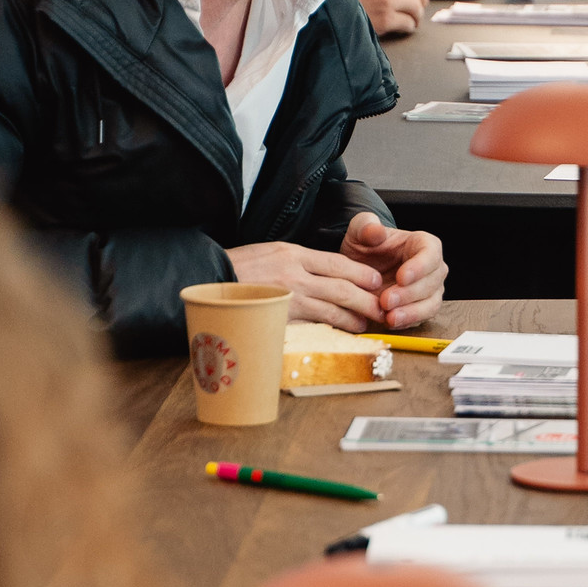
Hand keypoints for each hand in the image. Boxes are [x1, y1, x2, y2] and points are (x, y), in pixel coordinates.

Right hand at [225, 239, 393, 330]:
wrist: (207, 279)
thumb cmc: (239, 266)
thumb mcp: (272, 252)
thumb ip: (300, 261)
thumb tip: (327, 273)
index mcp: (293, 254)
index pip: (338, 263)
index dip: (361, 274)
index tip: (375, 282)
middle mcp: (293, 275)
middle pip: (341, 288)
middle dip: (365, 300)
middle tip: (380, 308)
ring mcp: (286, 299)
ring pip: (330, 311)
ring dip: (351, 319)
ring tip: (363, 324)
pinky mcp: (277, 319)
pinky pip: (309, 326)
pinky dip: (326, 331)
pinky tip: (337, 334)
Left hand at [339, 212, 447, 329]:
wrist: (360, 269)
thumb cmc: (365, 247)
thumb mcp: (359, 232)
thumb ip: (365, 225)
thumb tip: (374, 230)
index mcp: (423, 244)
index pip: (430, 254)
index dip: (419, 267)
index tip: (402, 276)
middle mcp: (432, 268)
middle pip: (432, 282)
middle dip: (409, 294)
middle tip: (386, 300)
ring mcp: (429, 290)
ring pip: (431, 303)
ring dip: (411, 312)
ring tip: (389, 317)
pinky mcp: (421, 308)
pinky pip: (421, 318)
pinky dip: (407, 322)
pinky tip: (390, 323)